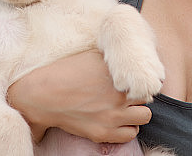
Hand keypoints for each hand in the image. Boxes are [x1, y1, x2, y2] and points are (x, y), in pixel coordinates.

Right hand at [7, 49, 152, 143]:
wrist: (43, 96)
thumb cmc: (65, 72)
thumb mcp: (92, 56)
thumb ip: (113, 60)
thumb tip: (128, 58)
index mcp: (116, 76)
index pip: (145, 80)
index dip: (139, 81)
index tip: (134, 82)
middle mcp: (118, 97)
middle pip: (148, 98)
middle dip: (140, 96)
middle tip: (129, 95)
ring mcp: (111, 117)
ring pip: (144, 118)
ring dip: (137, 113)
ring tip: (125, 109)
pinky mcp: (102, 133)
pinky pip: (129, 135)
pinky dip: (126, 129)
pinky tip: (116, 121)